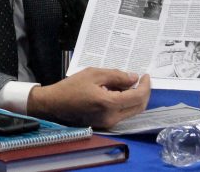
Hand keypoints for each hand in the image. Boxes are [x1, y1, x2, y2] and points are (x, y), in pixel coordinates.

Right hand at [26, 68, 149, 128]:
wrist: (54, 104)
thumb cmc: (71, 87)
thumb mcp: (93, 74)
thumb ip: (116, 75)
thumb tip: (134, 78)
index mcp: (109, 104)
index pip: (138, 96)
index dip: (146, 85)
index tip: (145, 75)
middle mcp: (112, 117)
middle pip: (139, 107)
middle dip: (144, 92)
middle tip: (141, 80)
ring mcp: (108, 123)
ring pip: (132, 111)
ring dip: (135, 98)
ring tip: (128, 84)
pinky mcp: (105, 124)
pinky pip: (122, 114)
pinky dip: (125, 103)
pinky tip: (118, 92)